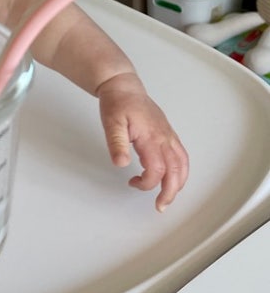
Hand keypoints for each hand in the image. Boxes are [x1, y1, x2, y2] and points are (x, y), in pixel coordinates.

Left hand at [97, 72, 188, 210]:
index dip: (147, 183)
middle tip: (161, 205)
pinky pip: (181, 155)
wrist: (123, 86)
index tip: (133, 183)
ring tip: (168, 196)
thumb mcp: (111, 122)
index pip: (157, 168)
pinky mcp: (167, 133)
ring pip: (182, 164)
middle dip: (171, 192)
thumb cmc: (117, 103)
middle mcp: (163, 137)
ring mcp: (168, 135)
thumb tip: (120, 164)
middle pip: (176, 170)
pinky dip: (180, 170)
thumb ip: (116, 143)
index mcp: (151, 136)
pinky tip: (172, 177)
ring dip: (178, 183)